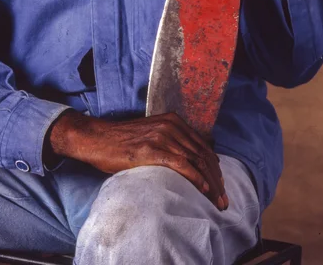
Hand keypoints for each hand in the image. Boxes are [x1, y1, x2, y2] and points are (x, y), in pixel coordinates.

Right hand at [47, 110, 228, 209]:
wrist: (98, 138)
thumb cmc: (122, 141)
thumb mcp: (151, 135)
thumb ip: (170, 142)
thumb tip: (189, 161)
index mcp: (172, 121)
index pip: (202, 146)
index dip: (215, 168)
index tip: (221, 186)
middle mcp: (170, 126)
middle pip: (203, 154)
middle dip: (217, 179)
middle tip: (224, 199)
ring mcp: (161, 136)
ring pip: (196, 161)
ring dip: (211, 184)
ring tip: (218, 201)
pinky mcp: (152, 149)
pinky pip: (181, 164)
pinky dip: (195, 177)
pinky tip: (203, 190)